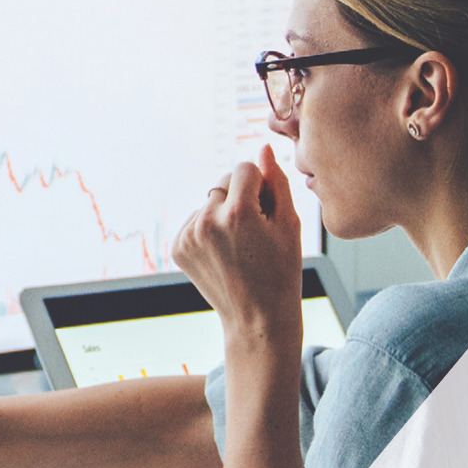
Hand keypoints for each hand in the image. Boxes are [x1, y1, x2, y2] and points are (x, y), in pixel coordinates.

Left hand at [172, 146, 303, 338]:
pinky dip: (209, 229)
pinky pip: (195, 220)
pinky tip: (225, 253)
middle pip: (224, 182)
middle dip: (241, 196)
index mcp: (238, 213)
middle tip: (256, 230)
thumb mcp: (289, 224)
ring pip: (209, 202)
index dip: (261, 185)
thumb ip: (277, 181)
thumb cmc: (281, 271)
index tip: (268, 209)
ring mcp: (188, 235)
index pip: (244, 168)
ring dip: (223, 213)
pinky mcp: (178, 247)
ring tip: (240, 246)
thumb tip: (263, 149)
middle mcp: (207, 221)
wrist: (257, 318)